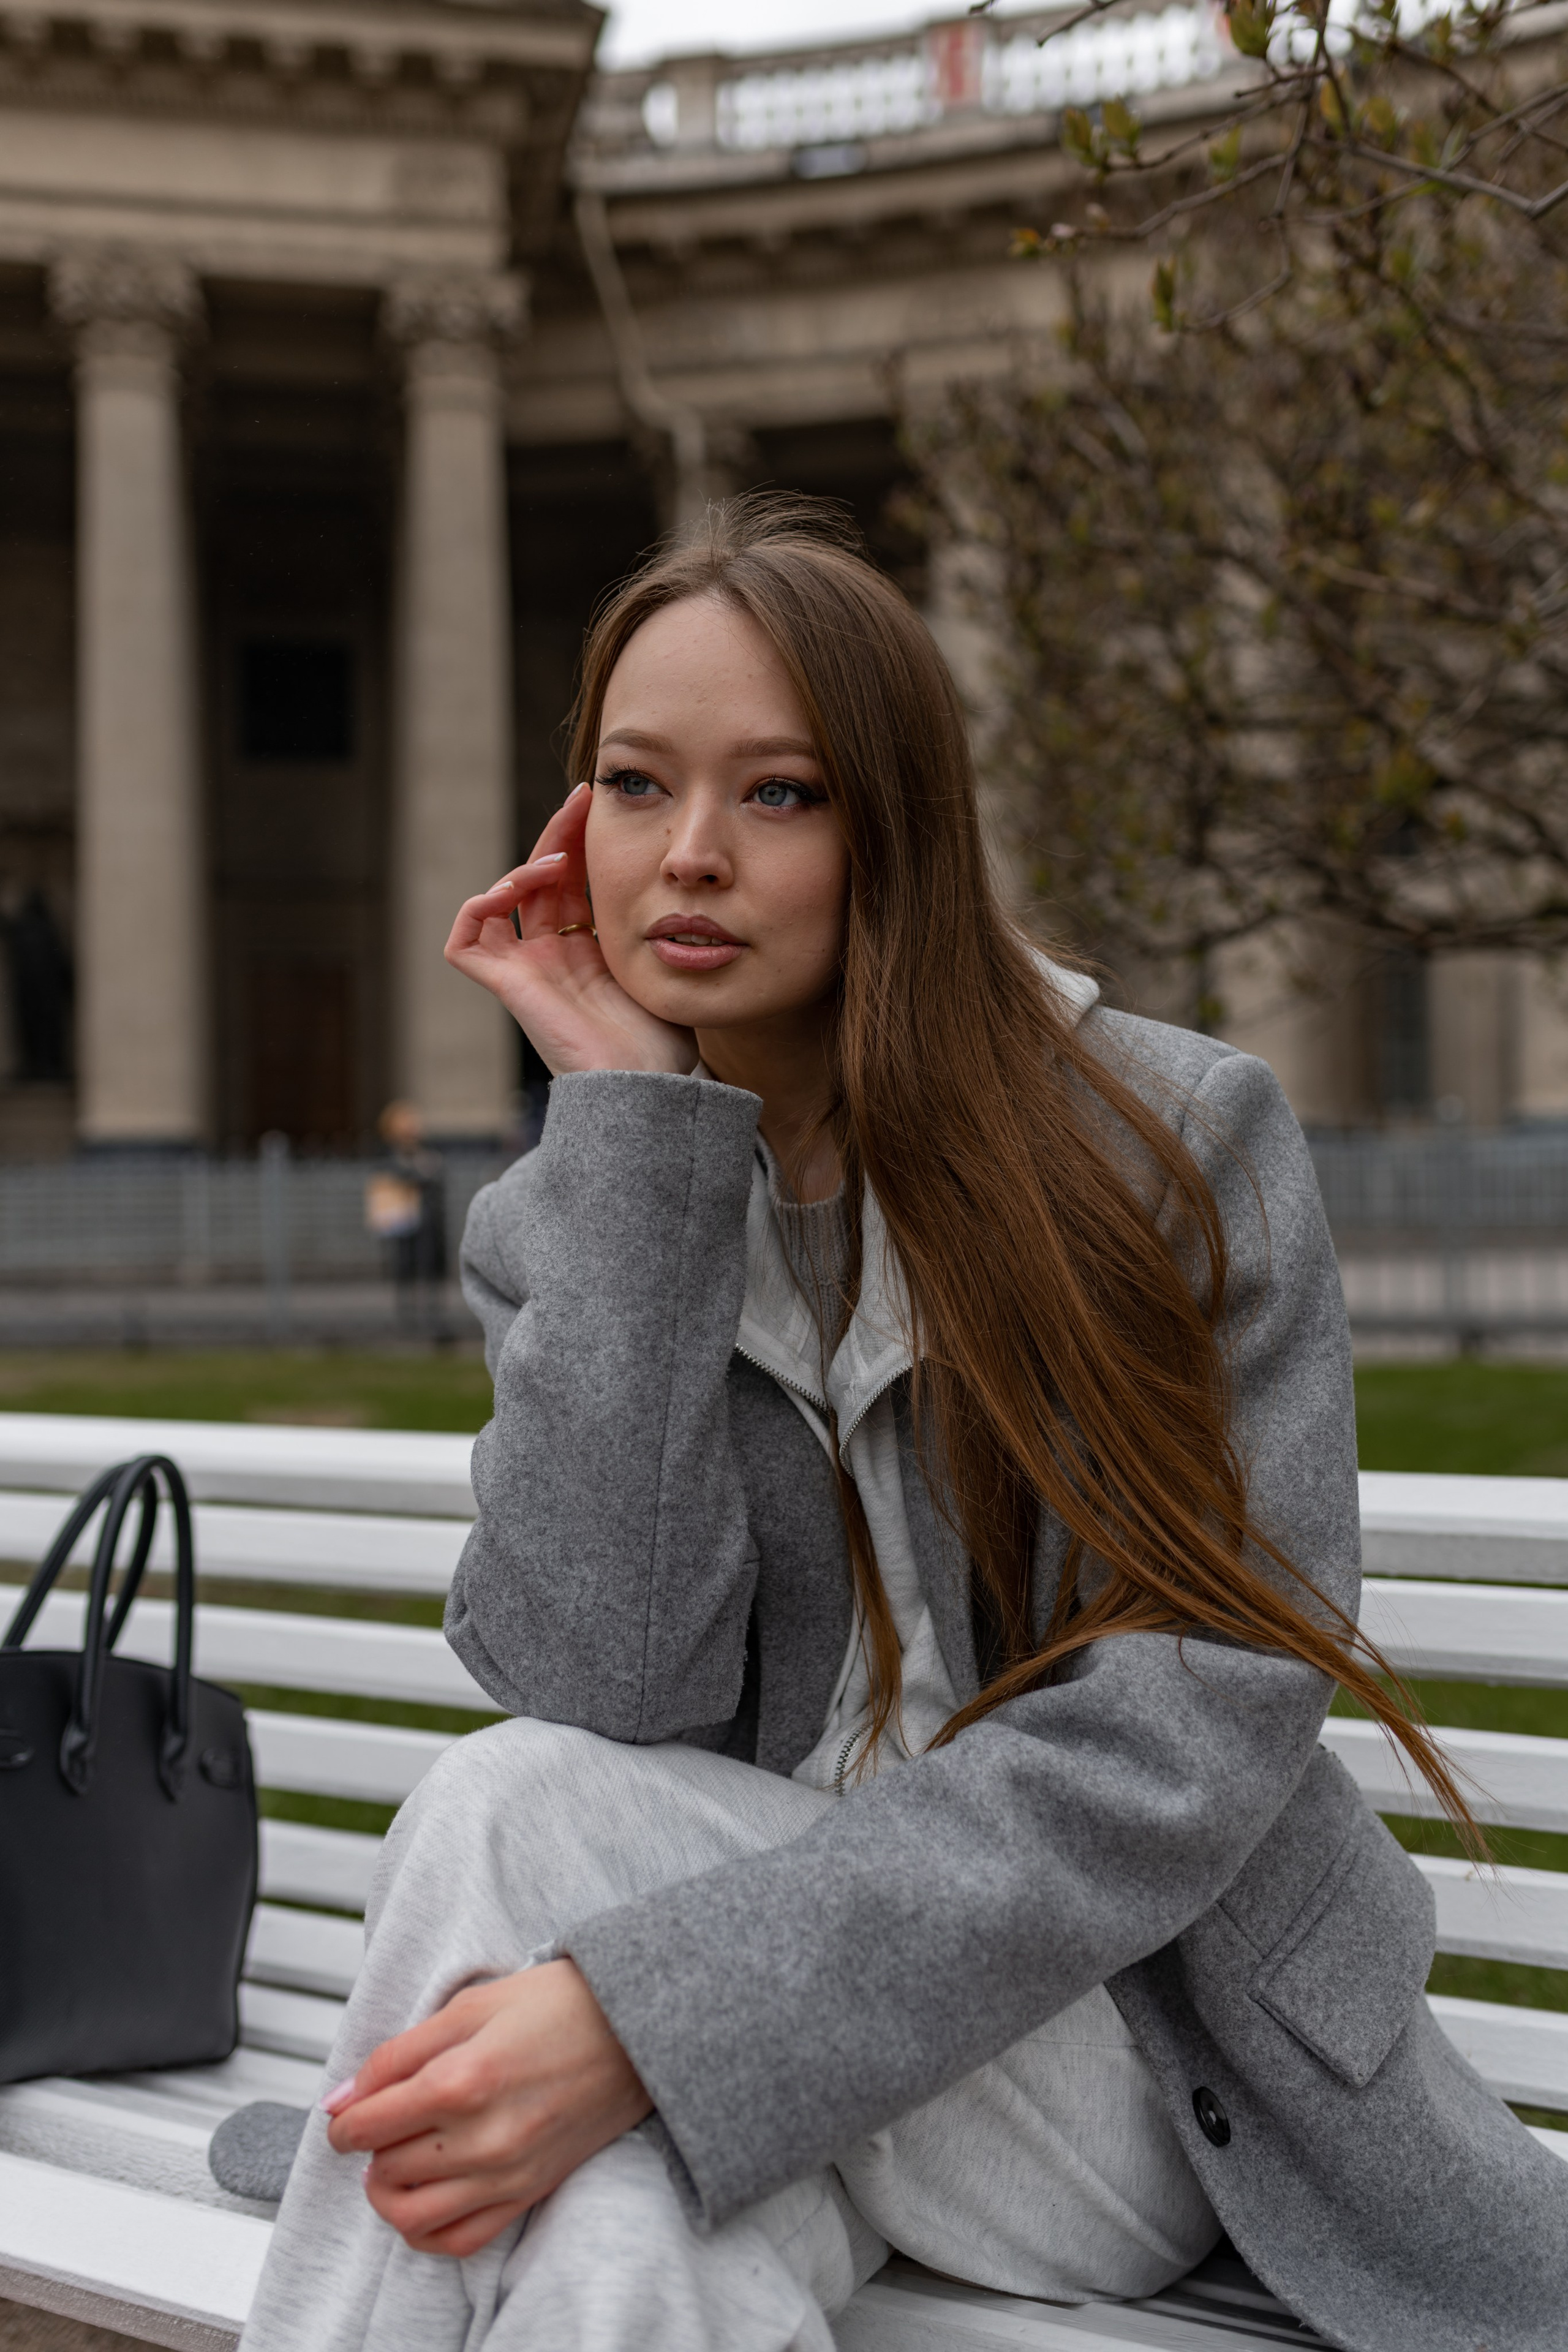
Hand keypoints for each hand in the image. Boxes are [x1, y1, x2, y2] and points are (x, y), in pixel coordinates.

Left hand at [323, 1959, 652, 2257]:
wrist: (634, 2028)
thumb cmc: (557, 2004)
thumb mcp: (470, 2005)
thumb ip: (398, 2053)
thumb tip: (341, 2099)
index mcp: (462, 2080)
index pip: (366, 2124)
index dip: (343, 2119)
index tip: (346, 2109)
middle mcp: (482, 2138)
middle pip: (385, 2166)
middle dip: (370, 2145)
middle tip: (382, 2119)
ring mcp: (508, 2174)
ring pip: (411, 2214)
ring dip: (388, 2191)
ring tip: (395, 2160)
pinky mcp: (530, 2192)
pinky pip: (459, 2239)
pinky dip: (427, 2229)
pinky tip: (425, 2195)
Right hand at [444, 785, 697, 1076]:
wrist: (649, 1084)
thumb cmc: (665, 1041)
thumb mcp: (661, 964)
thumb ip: (650, 923)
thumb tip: (669, 877)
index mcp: (585, 955)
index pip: (568, 884)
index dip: (577, 843)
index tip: (597, 804)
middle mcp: (551, 960)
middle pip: (537, 883)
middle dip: (557, 836)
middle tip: (581, 800)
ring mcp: (526, 974)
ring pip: (498, 902)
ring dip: (524, 869)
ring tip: (562, 857)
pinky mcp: (506, 990)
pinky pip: (465, 942)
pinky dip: (479, 907)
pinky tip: (516, 888)